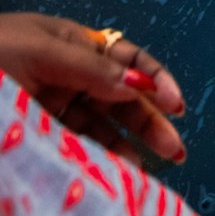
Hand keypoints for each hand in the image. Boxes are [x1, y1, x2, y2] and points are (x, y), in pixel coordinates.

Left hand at [0, 11, 186, 164]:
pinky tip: (114, 172)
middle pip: (121, 96)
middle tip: (174, 150)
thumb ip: (90, 67)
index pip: (126, 58)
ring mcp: (52, 107)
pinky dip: (99, 159)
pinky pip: (77, 147)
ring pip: (102, 126)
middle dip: (150, 119)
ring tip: (147, 171)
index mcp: (72, 43)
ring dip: (128, 145)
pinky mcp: (37, 136)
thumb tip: (139, 82)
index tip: (175, 105)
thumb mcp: (39, 50)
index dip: (154, 78)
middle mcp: (68, 75)